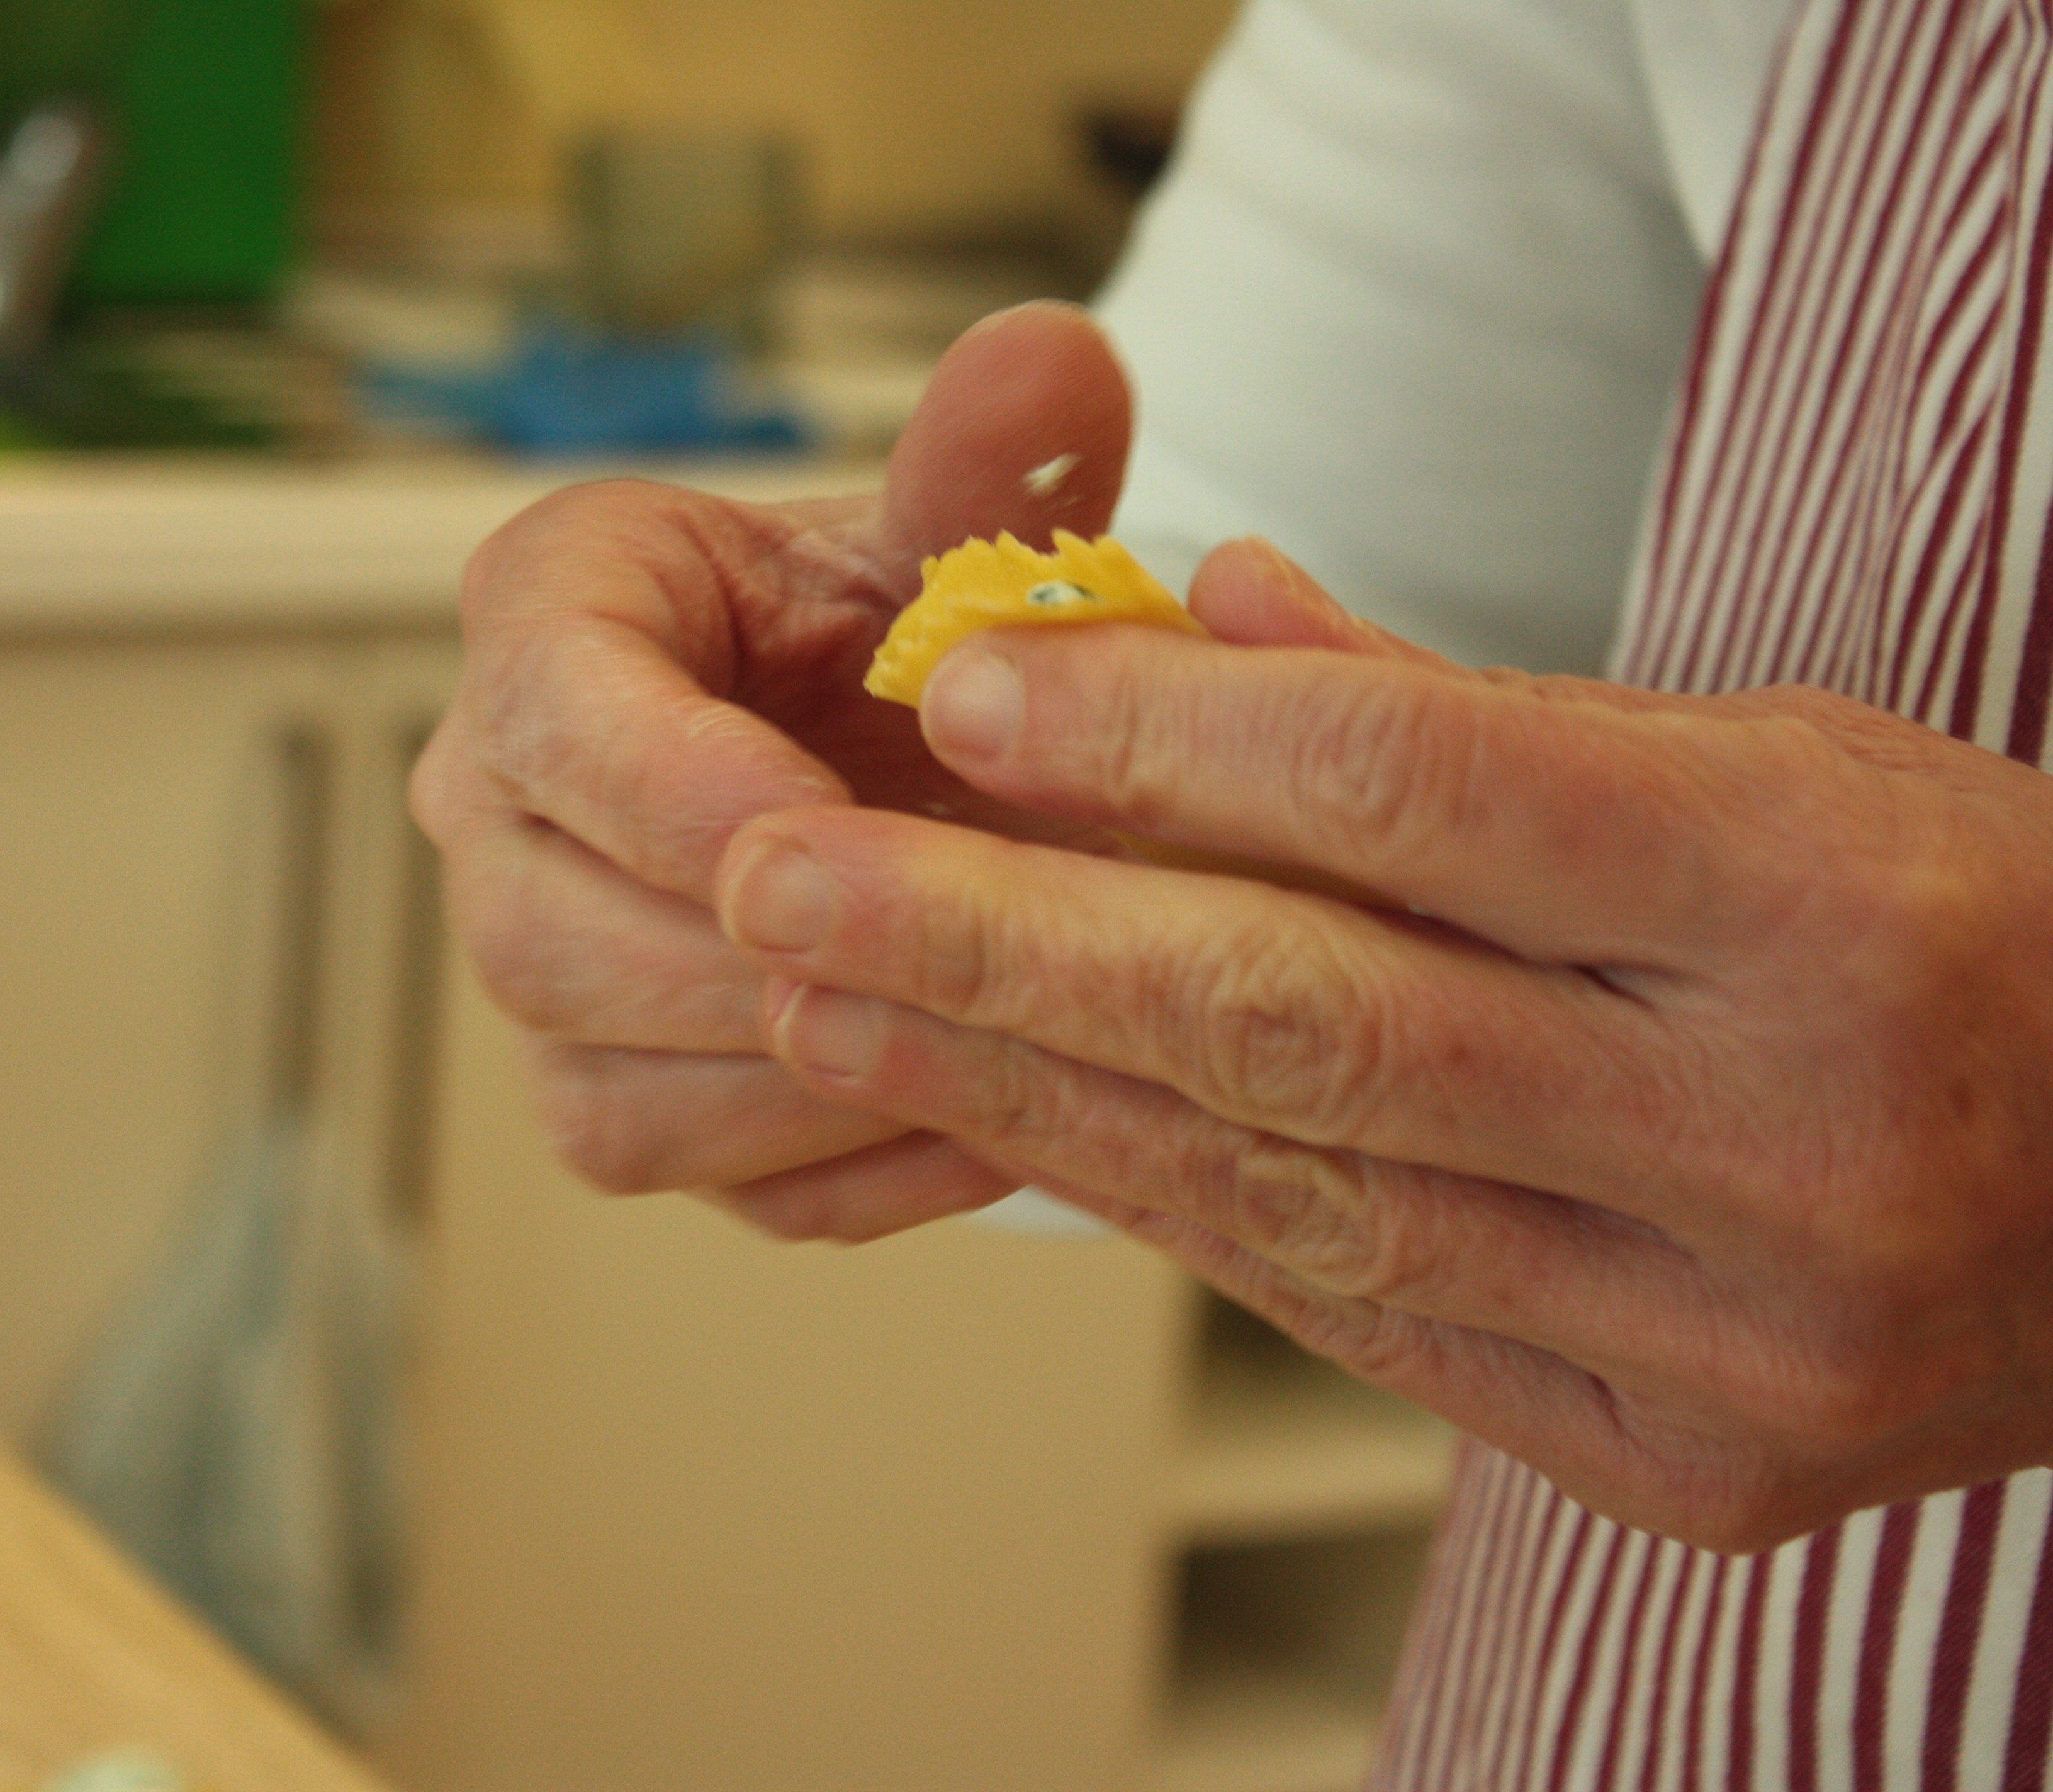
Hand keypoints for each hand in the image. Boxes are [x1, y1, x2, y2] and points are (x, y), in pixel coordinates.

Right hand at [410, 302, 1139, 1237]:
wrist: (879, 755)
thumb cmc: (890, 630)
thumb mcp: (943, 538)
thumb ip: (993, 459)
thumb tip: (1060, 352)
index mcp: (546, 625)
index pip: (560, 719)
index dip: (692, 790)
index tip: (841, 825)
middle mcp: (494, 810)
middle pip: (551, 937)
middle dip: (754, 965)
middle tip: (948, 957)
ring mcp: (536, 972)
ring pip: (607, 1095)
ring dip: (805, 1084)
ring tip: (987, 1040)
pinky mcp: (612, 1095)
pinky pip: (703, 1181)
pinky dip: (851, 1166)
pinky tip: (996, 1117)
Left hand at [713, 537, 2052, 1548]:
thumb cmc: (1958, 927)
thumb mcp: (1770, 754)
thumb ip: (1469, 705)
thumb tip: (1186, 617)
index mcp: (1824, 900)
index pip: (1427, 794)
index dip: (1167, 742)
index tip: (967, 694)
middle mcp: (1786, 1134)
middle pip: (1313, 1018)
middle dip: (1007, 951)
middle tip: (780, 887)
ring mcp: (1740, 1332)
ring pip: (1304, 1192)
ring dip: (1031, 1099)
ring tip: (825, 1013)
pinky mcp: (1690, 1465)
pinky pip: (1364, 1315)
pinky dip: (1179, 1206)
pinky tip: (1020, 1127)